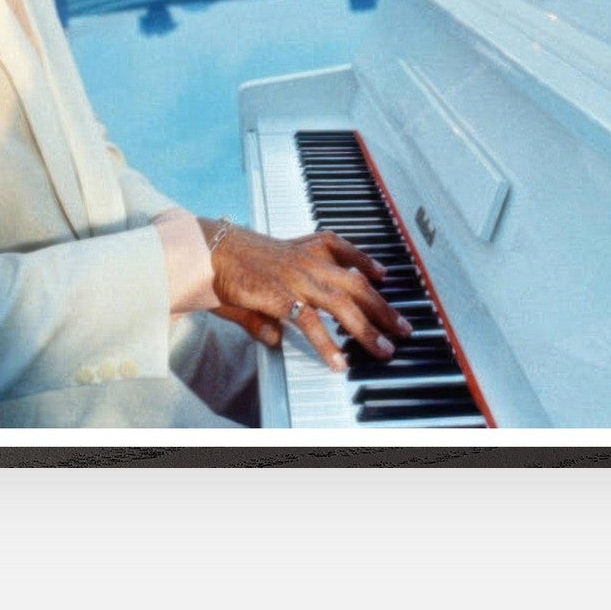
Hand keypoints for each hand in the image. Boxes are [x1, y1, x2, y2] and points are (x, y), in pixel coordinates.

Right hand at [209, 223, 411, 372]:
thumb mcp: (259, 278)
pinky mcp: (281, 296)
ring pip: (342, 305)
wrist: (207, 251)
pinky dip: (328, 344)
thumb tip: (275, 337)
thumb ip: (271, 310)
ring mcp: (297, 277)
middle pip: (355, 284)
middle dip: (382, 307)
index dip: (366, 262)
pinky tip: (339, 361)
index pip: (343, 249)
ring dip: (367, 329)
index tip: (383, 273)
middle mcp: (308, 260)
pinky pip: (311, 323)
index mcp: (304, 247)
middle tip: (402, 326)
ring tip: (383, 350)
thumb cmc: (229, 262)